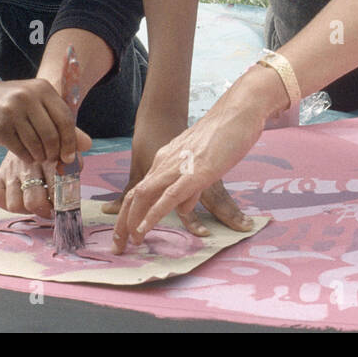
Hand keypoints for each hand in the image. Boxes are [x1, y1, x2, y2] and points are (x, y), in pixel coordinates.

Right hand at [0, 77, 81, 164]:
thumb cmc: (12, 102)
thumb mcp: (37, 103)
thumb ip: (61, 121)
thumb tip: (88, 145)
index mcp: (42, 88)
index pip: (65, 119)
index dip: (70, 141)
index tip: (69, 157)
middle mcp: (28, 97)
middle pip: (52, 135)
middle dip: (54, 153)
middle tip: (51, 159)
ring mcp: (12, 111)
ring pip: (37, 145)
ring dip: (40, 156)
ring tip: (38, 156)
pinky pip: (21, 150)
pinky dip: (27, 157)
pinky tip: (25, 154)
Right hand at [0, 133, 91, 217]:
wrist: (27, 125)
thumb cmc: (50, 138)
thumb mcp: (65, 135)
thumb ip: (76, 141)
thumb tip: (87, 144)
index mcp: (46, 155)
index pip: (56, 185)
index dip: (63, 202)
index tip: (68, 205)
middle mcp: (26, 164)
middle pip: (33, 201)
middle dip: (46, 210)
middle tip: (53, 208)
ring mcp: (10, 171)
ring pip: (15, 204)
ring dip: (28, 209)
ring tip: (38, 203)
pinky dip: (7, 203)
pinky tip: (20, 198)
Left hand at [112, 66, 283, 252]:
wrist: (238, 110)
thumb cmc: (226, 134)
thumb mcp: (204, 164)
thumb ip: (191, 187)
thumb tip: (183, 209)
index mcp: (168, 160)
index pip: (141, 189)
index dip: (130, 212)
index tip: (125, 233)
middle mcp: (166, 162)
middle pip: (136, 195)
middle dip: (123, 222)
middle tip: (119, 246)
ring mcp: (179, 167)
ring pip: (145, 196)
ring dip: (133, 222)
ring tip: (128, 243)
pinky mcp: (194, 172)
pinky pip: (167, 197)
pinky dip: (152, 215)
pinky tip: (143, 229)